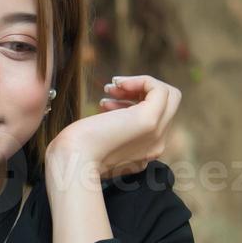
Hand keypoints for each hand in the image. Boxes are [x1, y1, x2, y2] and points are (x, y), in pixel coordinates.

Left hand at [46, 74, 181, 181]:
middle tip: (111, 90)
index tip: (108, 102)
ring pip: (169, 96)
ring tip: (109, 88)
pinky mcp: (150, 121)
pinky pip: (160, 90)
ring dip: (138, 84)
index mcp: (144, 153)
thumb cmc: (75, 152)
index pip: (155, 120)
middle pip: (166, 106)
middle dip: (139, 91)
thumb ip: (111, 130)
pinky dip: (142, 80)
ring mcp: (156, 134)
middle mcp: (155, 145)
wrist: (72, 162)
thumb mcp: (98, 141)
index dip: (134, 104)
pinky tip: (118, 84)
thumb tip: (112, 108)